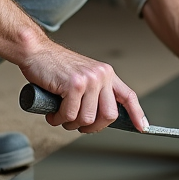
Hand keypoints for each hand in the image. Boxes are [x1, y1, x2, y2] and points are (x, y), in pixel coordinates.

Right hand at [20, 43, 147, 133]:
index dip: (136, 114)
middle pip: (108, 115)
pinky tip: (52, 113)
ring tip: (60, 115)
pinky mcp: (74, 84)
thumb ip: (94, 93)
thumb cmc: (55, 67)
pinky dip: (58, 118)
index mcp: (106, 74)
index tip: (142, 128)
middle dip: (92, 127)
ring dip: (70, 123)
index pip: (128, 96)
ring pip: (87, 118)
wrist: (36, 52)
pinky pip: (70, 114)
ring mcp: (89, 79)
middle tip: (76, 124)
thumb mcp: (83, 76)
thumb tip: (98, 118)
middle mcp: (102, 75)